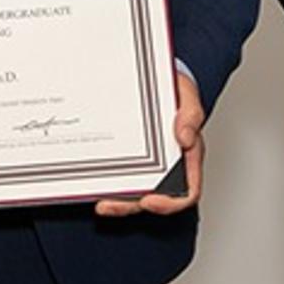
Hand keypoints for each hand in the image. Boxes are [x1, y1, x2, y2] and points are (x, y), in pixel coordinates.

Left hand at [95, 72, 204, 217]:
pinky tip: (92, 181)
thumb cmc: (174, 90)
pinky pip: (117, 175)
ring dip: (116, 201)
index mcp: (187, 157)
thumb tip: (186, 137)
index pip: (187, 191)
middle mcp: (166, 165)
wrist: (151, 78)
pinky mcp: (125, 156)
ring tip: (99, 201)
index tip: (151, 201)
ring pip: (132, 192)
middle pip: (152, 198)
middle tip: (110, 204)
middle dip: (130, 205)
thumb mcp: (187, 94)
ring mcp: (145, 163)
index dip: (171, 203)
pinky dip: (105, 182)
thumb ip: (191, 114)